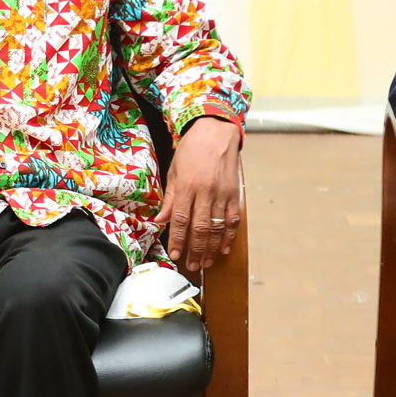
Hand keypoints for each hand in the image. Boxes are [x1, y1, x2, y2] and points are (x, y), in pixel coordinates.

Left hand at [160, 117, 242, 273]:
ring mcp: (222, 193)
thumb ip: (169, 198)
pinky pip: (233, 220)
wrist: (216, 131)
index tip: (175, 254)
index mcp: (187, 186)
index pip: (180, 220)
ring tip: (206, 262)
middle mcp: (205, 191)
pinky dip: (229, 236)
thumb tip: (160, 221)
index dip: (177, 240)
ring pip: (218, 228)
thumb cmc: (192, 149)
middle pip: (200, 228)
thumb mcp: (173, 171)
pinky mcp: (235, 194)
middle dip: (195, 250)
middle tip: (192, 265)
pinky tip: (225, 249)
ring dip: (212, 249)